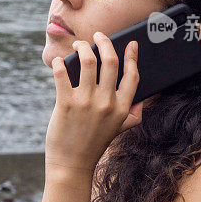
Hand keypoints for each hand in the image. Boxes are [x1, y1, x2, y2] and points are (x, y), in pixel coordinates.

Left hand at [45, 32, 142, 173]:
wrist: (72, 165)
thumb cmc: (93, 145)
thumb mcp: (119, 130)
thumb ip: (132, 115)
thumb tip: (142, 102)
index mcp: (122, 108)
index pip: (133, 76)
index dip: (132, 56)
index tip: (130, 43)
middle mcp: (107, 103)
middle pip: (110, 61)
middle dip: (104, 42)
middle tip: (98, 36)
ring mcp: (86, 102)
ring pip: (87, 61)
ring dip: (82, 47)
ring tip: (78, 44)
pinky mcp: (66, 103)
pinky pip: (62, 74)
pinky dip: (59, 63)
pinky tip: (58, 61)